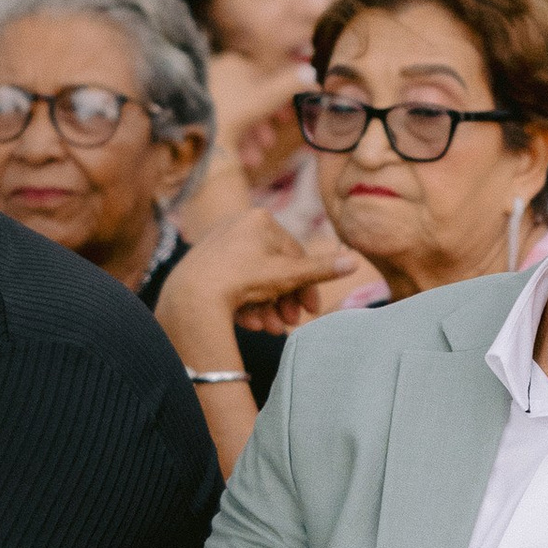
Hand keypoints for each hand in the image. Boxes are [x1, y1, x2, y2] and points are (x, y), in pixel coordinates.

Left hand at [160, 202, 357, 353]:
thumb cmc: (243, 278)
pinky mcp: (203, 262)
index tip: (310, 311)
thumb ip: (321, 269)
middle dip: (284, 301)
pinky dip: (244, 302)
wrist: (192, 295)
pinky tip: (248, 322)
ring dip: (266, 307)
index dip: (306, 286)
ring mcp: (218, 243)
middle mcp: (238, 224)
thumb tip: (355, 262)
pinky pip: (233, 282)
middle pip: (274, 269)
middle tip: (289, 324)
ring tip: (269, 328)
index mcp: (261, 219)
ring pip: (254, 279)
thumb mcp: (289, 275)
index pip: (295, 255)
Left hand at [182, 53, 311, 232]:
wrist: (195, 139)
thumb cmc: (234, 113)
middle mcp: (216, 73)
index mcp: (234, 62)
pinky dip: (234, 139)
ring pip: (236, 113)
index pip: (264, 75)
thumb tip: (314, 72)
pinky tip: (241, 157)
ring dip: (251, 137)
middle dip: (264, 123)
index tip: (287, 118)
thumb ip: (293, 84)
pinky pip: (220, 122)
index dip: (280, 97)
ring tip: (256, 157)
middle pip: (250, 97)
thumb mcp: (270, 98)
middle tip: (271, 142)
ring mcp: (204, 93)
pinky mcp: (195, 112)